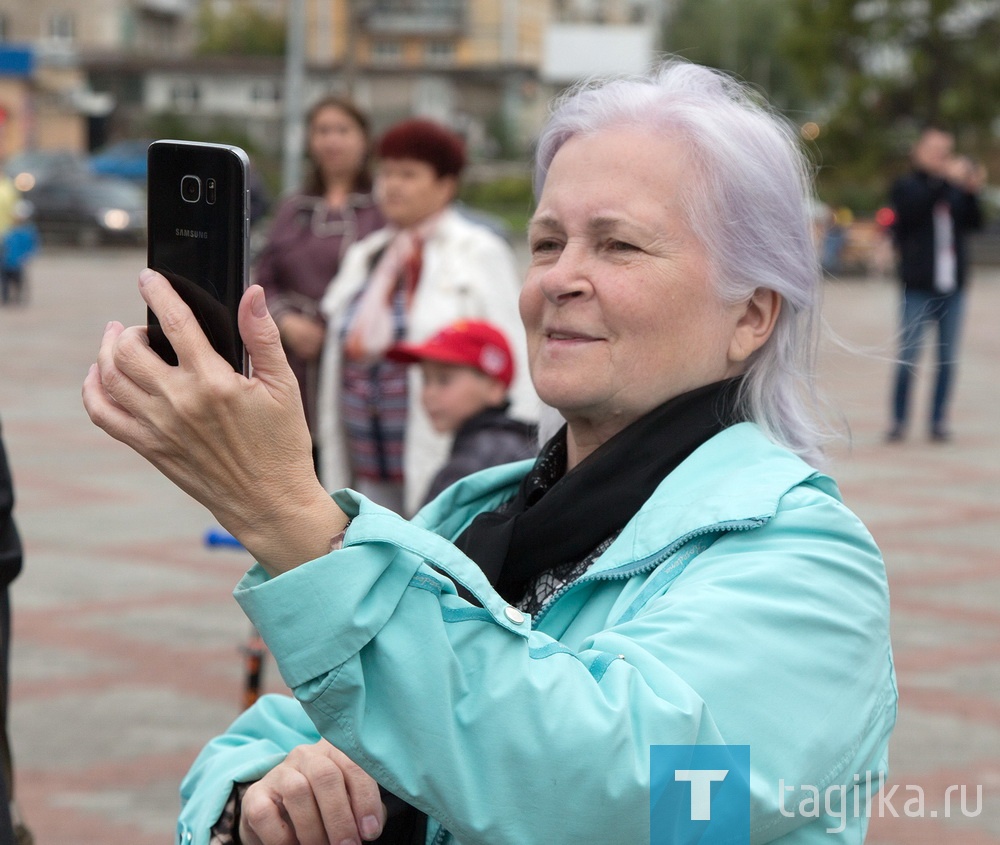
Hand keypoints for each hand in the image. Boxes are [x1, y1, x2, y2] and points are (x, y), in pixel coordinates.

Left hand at [82, 269, 346, 572]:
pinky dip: (93, 390)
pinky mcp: (149, 447)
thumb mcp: (284, 386)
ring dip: (107, 351)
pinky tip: (99, 377)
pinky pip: (103, 414)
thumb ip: (264, 337)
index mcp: (215, 381)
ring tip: (117, 341)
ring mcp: (159, 426)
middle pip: (128, 349)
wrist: (270, 501)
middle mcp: (180, 402)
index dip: (159, 292)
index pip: (176, 323)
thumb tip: (253, 293)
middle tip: (139, 325)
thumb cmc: (283, 444)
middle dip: (129, 328)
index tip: (149, 277)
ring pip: (110, 376)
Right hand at [240, 740, 385, 844]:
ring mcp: (279, 772)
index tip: (370, 832)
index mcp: (334, 752)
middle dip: (340, 816)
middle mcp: (306, 755)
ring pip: (298, 791)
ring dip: (313, 828)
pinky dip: (283, 838)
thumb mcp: (347, 803)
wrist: (280, 817)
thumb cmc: (324, 809)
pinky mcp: (255, 795)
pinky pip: (266, 813)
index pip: (354, 766)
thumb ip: (361, 810)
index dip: (365, 800)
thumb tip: (370, 828)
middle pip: (326, 776)